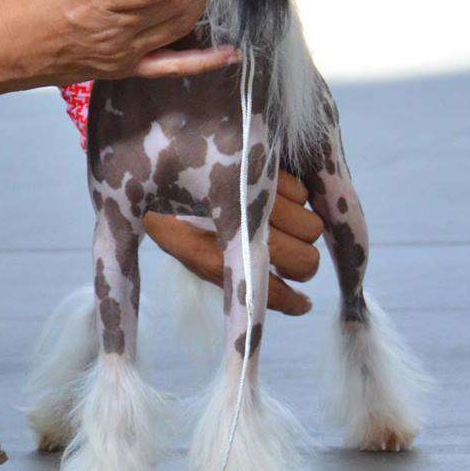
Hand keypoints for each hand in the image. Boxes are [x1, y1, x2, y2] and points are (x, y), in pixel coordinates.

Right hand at [0, 0, 236, 98]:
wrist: (2, 50)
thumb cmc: (23, 3)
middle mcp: (120, 30)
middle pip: (178, 4)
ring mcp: (126, 54)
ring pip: (180, 28)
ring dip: (201, 2)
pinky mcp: (125, 69)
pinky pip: (171, 68)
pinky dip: (203, 63)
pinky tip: (230, 54)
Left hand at [144, 171, 323, 315]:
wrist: (158, 166)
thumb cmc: (177, 217)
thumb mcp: (200, 255)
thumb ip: (244, 281)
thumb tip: (299, 304)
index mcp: (214, 257)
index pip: (272, 292)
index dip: (292, 301)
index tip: (302, 302)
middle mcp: (240, 227)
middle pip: (306, 260)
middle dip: (302, 265)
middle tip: (288, 257)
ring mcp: (256, 194)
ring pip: (311, 227)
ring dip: (300, 228)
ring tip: (277, 220)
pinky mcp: (265, 166)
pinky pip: (303, 193)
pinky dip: (295, 197)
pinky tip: (273, 193)